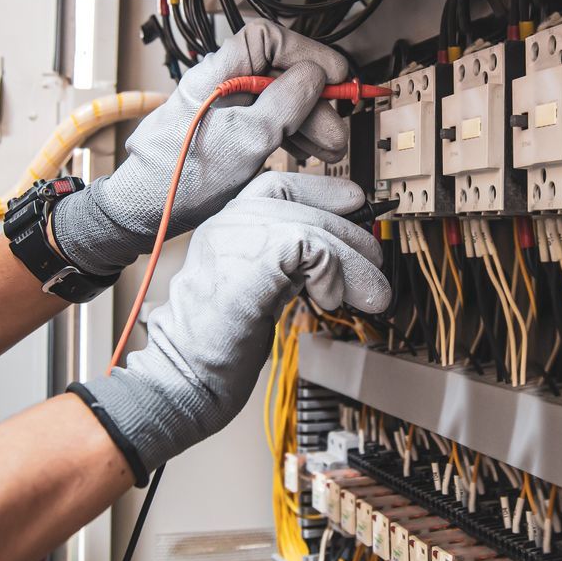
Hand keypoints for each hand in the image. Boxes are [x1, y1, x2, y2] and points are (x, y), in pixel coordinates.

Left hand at [53, 20, 352, 275]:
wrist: (143, 213)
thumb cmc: (178, 179)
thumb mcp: (244, 141)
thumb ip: (283, 104)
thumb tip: (314, 76)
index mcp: (216, 75)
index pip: (268, 40)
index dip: (306, 53)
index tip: (334, 76)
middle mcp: (221, 86)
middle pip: (280, 74)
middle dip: (315, 100)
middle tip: (336, 130)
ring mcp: (225, 110)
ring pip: (279, 101)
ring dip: (310, 122)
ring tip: (330, 149)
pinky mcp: (229, 133)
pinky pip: (269, 123)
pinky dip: (293, 136)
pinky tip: (308, 153)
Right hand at [78, 172, 389, 473]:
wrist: (185, 376)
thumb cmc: (217, 347)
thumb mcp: (260, 289)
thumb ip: (287, 264)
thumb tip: (336, 256)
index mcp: (226, 225)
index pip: (279, 184)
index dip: (323, 191)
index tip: (356, 203)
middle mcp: (228, 222)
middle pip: (306, 205)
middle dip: (352, 236)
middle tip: (376, 271)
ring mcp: (238, 236)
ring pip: (317, 228)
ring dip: (355, 264)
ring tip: (371, 296)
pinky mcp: (255, 258)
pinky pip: (316, 249)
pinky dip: (336, 275)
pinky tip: (331, 301)